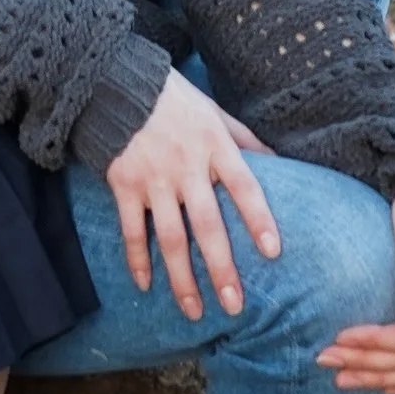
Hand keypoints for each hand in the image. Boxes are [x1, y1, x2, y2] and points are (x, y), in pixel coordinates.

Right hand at [104, 71, 281, 320]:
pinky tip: (145, 286)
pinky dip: (136, 259)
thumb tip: (279, 160)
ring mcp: (152, 178)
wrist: (115, 82)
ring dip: (182, 277)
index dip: (258, 219)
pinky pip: (130, 229)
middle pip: (207, 225)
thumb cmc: (172, 98)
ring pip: (169, 237)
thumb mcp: (214, 110)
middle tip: (235, 306)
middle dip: (221, 268)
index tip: (273, 252)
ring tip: (194, 311)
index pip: (244, 187)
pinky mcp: (123, 184)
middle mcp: (185, 166)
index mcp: (214, 146)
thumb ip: (244, 138)